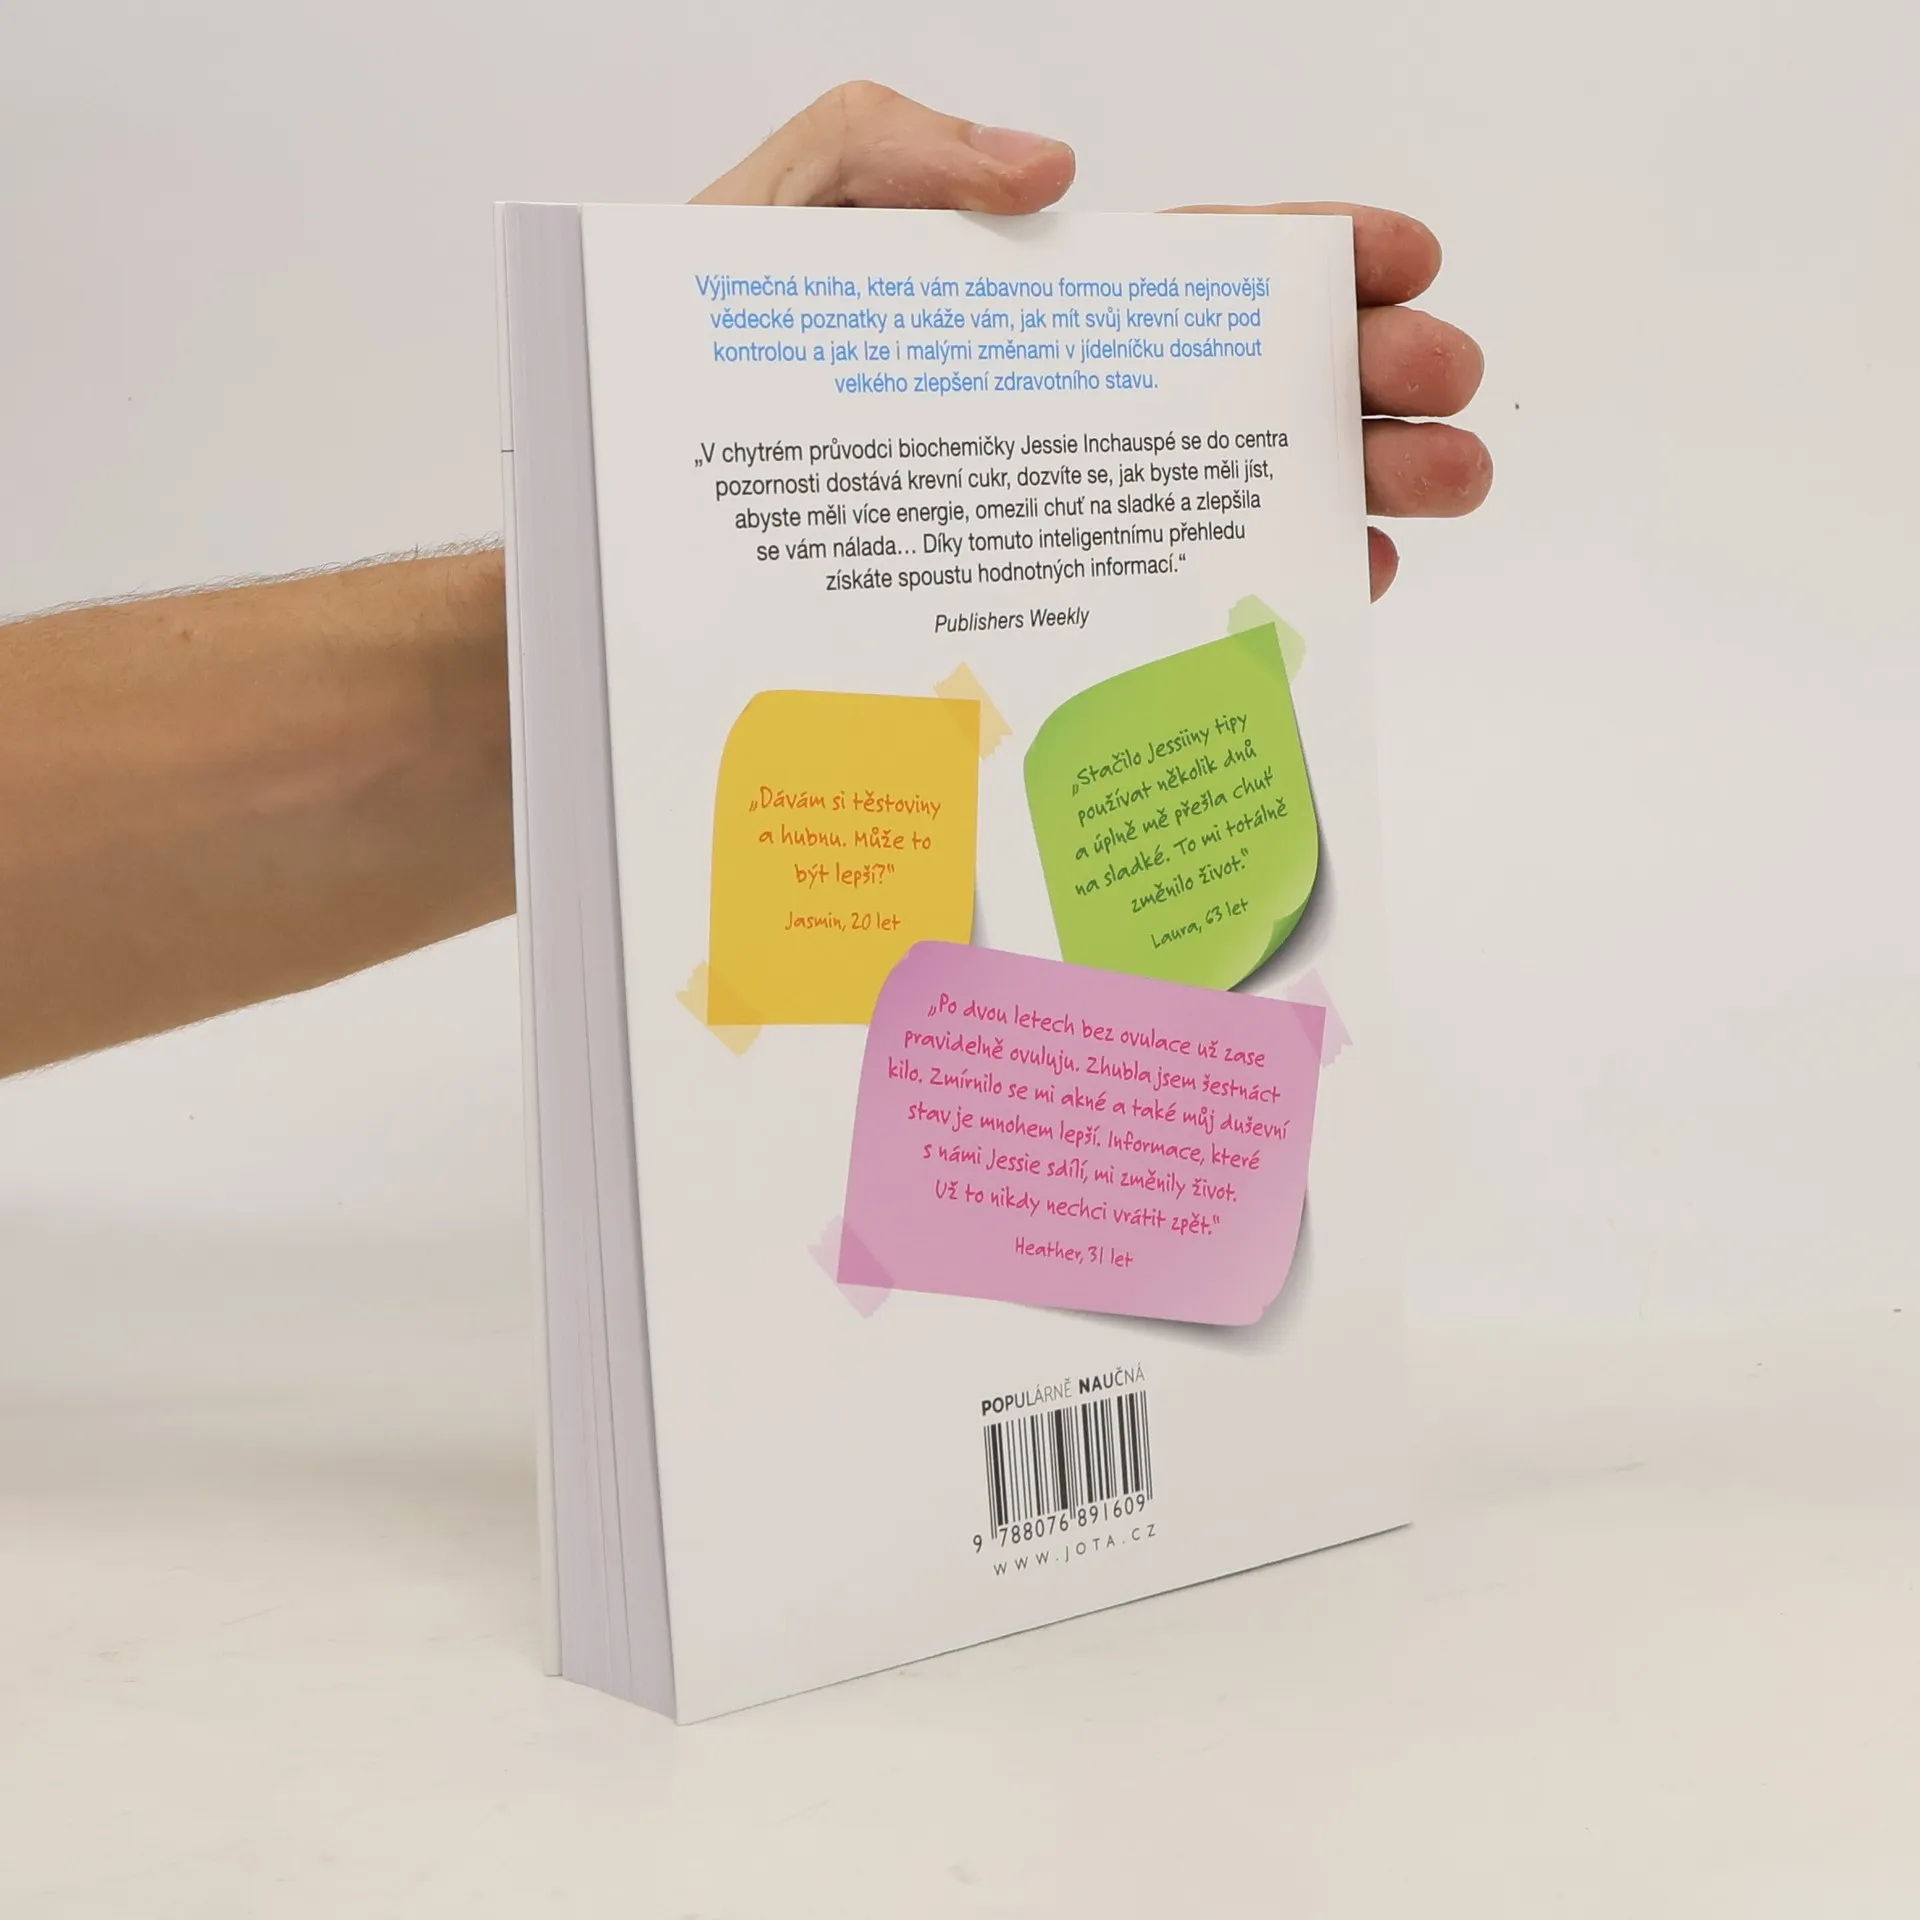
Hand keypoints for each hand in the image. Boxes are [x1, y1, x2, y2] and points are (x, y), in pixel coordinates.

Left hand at [699, 82, 1487, 599]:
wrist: (639, 562)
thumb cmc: (692, 399)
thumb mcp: (768, 223)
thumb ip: (887, 147)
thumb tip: (1052, 172)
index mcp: (1028, 315)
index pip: (1199, 270)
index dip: (1315, 255)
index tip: (1405, 258)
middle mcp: (1066, 419)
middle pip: (1249, 387)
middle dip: (1370, 380)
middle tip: (1447, 400)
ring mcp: (1064, 520)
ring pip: (1236, 496)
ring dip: (1353, 485)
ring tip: (1431, 493)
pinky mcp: (1044, 617)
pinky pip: (1179, 602)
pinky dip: (1267, 589)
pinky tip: (1332, 580)